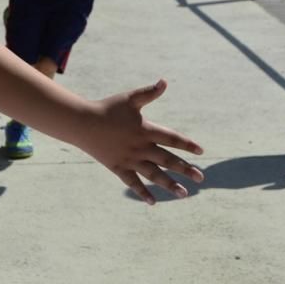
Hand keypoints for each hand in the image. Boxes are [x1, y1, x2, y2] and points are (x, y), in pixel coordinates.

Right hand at [77, 80, 203, 204]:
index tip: (201, 151)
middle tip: (201, 178)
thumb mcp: (130, 99)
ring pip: (154, 175)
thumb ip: (149, 93)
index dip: (187, 144)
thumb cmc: (108, 108)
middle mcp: (140, 147)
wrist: (83, 123)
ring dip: (169, 185)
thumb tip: (165, 81)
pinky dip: (142, 192)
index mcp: (146, 130)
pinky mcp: (118, 168)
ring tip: (184, 194)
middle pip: (167, 160)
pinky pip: (133, 183)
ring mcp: (130, 160)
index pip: (171, 138)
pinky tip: (153, 202)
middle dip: (185, 169)